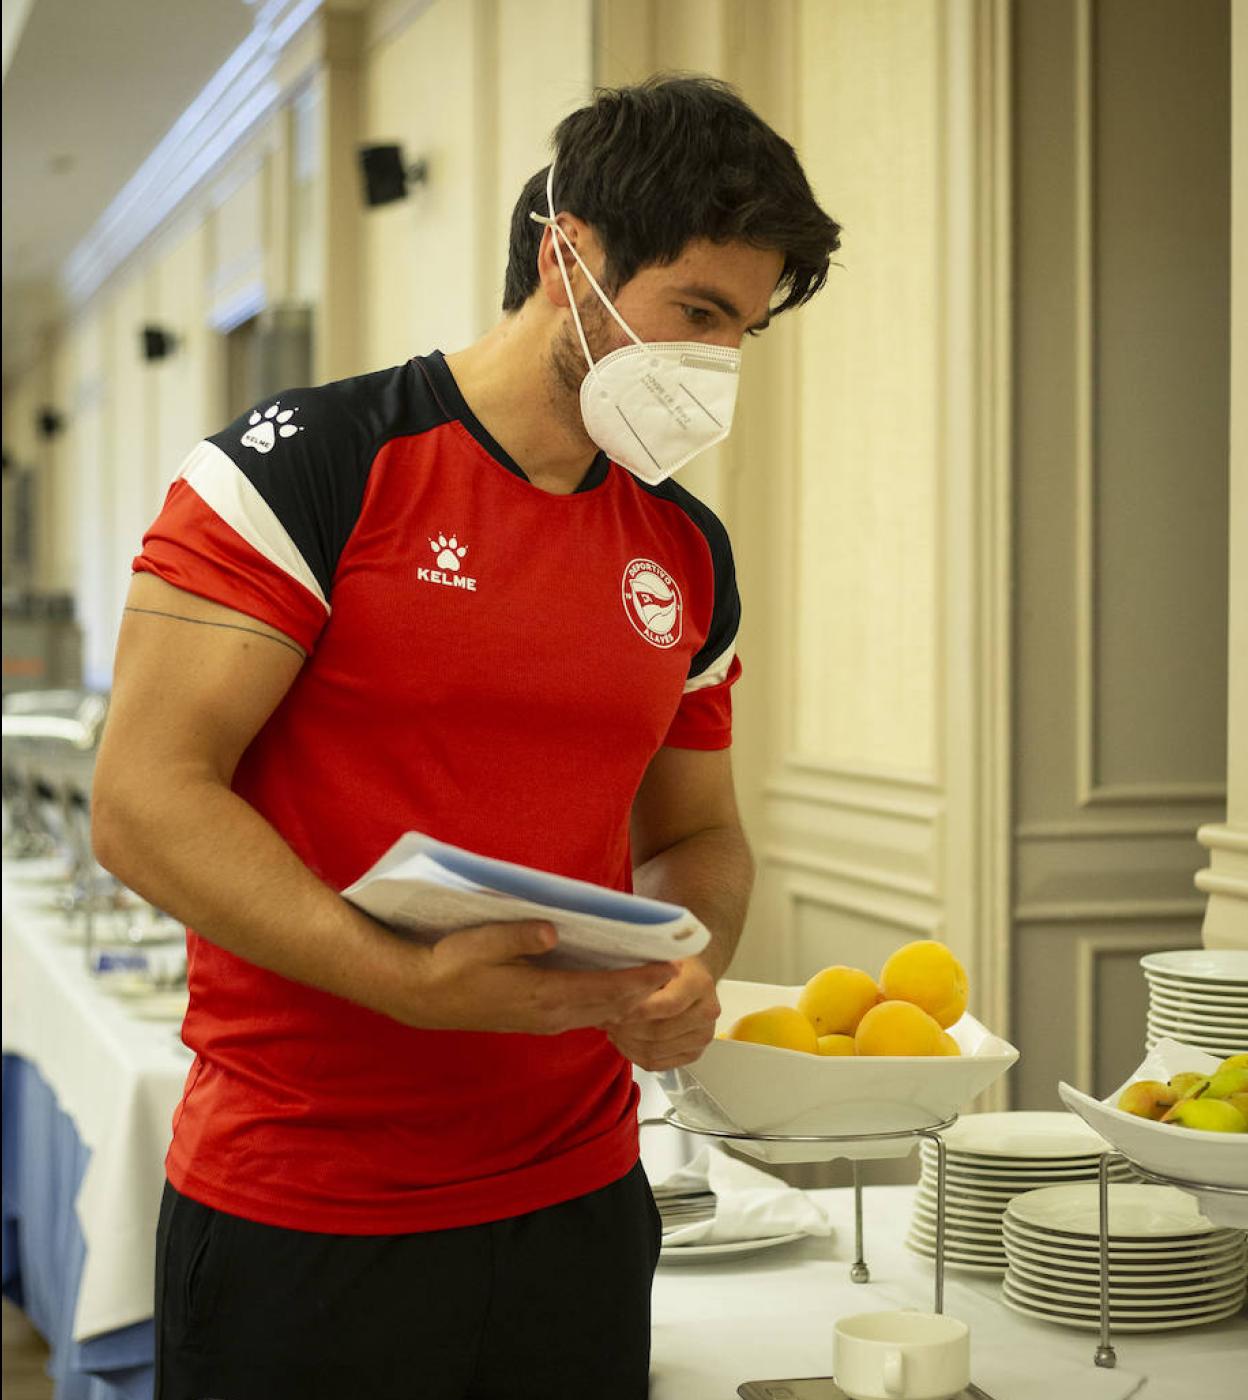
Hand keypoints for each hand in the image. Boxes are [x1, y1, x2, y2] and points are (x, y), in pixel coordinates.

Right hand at [391, 920, 678, 1034]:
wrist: (418, 995)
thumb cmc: (448, 964)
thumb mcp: (480, 942)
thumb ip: (519, 936)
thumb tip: (553, 930)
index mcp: (541, 995)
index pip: (603, 990)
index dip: (638, 981)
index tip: (668, 969)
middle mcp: (548, 1014)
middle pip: (608, 1006)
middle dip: (643, 992)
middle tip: (676, 973)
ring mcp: (541, 1021)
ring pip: (596, 1014)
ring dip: (626, 1001)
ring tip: (654, 983)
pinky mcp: (533, 1020)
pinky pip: (581, 1015)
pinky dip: (604, 1005)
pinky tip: (615, 993)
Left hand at [600, 956, 719, 1070]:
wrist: (690, 975)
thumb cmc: (669, 962)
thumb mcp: (658, 955)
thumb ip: (645, 970)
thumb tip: (621, 983)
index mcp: (700, 984)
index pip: (667, 1006)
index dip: (637, 1010)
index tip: (612, 1007)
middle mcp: (708, 1012)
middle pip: (659, 1032)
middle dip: (626, 1028)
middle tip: (604, 1019)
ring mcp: (702, 1036)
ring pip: (654, 1051)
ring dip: (626, 1042)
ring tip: (611, 1028)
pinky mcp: (693, 1053)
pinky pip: (656, 1063)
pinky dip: (634, 1054)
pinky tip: (622, 1040)